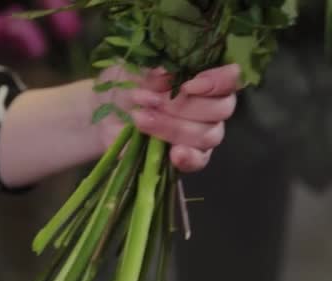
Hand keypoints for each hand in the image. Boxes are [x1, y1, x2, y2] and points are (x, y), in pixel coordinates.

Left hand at [95, 64, 239, 171]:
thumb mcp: (135, 68)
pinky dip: (189, 158)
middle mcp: (208, 103)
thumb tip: (173, 76)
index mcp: (202, 75)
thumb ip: (159, 69)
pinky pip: (200, 160)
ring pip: (209, 134)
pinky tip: (174, 154)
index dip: (219, 81)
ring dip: (174, 127)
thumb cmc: (121, 85)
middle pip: (222, 108)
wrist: (99, 114)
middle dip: (183, 106)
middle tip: (147, 101)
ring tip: (140, 119)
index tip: (190, 85)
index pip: (232, 78)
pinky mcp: (186, 157)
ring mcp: (199, 132)